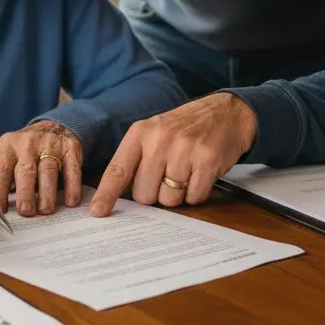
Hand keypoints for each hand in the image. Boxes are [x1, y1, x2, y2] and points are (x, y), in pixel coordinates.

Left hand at [0, 122, 82, 216]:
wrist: (53, 126)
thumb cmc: (26, 150)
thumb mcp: (7, 155)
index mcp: (8, 146)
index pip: (1, 170)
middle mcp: (28, 143)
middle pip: (25, 170)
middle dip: (25, 193)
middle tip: (25, 212)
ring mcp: (50, 144)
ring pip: (48, 169)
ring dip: (47, 192)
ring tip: (45, 210)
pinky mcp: (70, 147)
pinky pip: (71, 168)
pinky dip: (72, 185)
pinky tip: (70, 201)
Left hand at [90, 93, 257, 216]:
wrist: (226, 113)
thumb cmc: (185, 127)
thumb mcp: (155, 132)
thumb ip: (138, 158)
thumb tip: (119, 196)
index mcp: (141, 132)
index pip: (118, 169)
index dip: (106, 194)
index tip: (98, 212)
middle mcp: (160, 140)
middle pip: (144, 194)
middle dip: (155, 193)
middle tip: (168, 175)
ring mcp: (184, 150)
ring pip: (169, 200)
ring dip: (178, 194)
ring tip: (186, 171)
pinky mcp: (207, 161)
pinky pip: (194, 198)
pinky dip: (197, 193)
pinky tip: (201, 173)